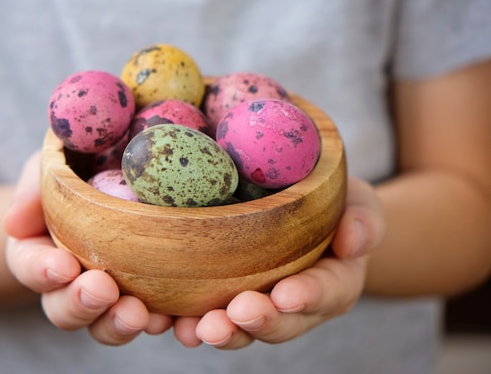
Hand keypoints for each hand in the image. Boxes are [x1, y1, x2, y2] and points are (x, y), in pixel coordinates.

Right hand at [3, 152, 172, 344]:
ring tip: (138, 314)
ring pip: (104, 323)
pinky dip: (158, 322)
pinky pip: (148, 319)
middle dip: (81, 304)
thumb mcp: (50, 169)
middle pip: (64, 308)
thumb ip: (32, 189)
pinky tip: (171, 318)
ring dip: (118, 323)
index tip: (63, 265)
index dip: (42, 270)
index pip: (31, 265)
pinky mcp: (144, 298)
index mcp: (38, 252)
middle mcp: (68, 284)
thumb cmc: (76, 172)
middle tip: (102, 290)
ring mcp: (107, 296)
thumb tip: (13, 222)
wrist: (114, 180)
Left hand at [173, 177, 385, 348]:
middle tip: (235, 315)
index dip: (308, 296)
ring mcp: (262, 306)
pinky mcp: (227, 299)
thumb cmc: (335, 206)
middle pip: (281, 322)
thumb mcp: (359, 203)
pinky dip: (189, 322)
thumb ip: (364, 220)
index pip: (327, 292)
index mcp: (334, 282)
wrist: (308, 216)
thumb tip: (354, 241)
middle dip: (258, 322)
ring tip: (195, 329)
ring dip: (221, 331)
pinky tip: (169, 323)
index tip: (287, 294)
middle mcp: (298, 305)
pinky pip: (209, 316)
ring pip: (242, 328)